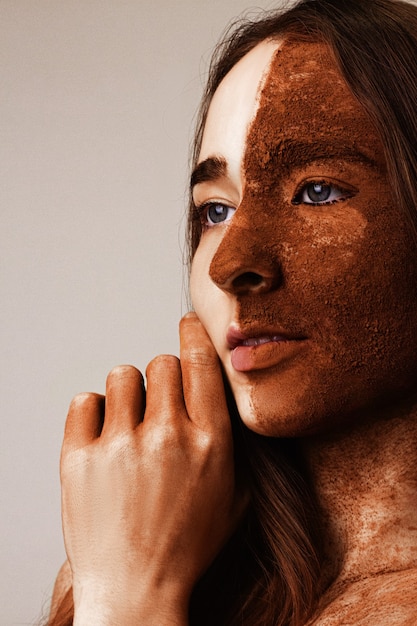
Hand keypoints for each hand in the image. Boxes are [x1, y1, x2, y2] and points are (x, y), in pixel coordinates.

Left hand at [60, 313, 244, 624]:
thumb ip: (232, 445)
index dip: (193, 335)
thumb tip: (219, 400)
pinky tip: (103, 436)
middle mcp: (168, 436)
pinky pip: (85, 401)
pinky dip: (93, 412)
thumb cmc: (185, 547)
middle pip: (162, 364)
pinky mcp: (80, 458)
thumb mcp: (232, 498)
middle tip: (157, 406)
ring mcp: (121, 446)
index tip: (186, 324)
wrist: (135, 591)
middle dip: (162, 378)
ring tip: (128, 423)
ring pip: (123, 375)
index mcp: (210, 443)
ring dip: (128, 392)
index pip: (201, 363)